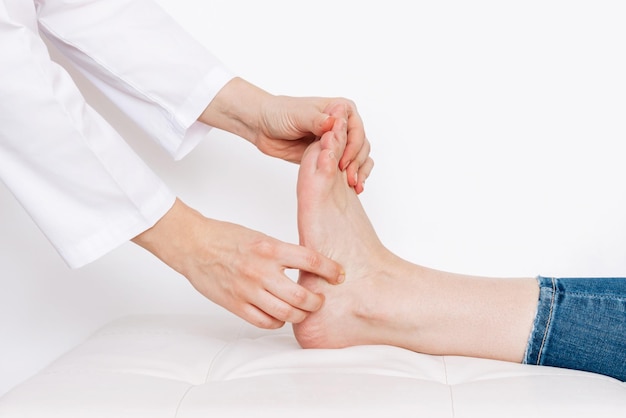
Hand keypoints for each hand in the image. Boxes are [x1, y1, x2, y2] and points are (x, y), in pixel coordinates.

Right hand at [132, 199, 344, 328]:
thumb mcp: (261, 237)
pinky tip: (280, 315)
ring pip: (286, 314)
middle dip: (318, 301)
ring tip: (303, 310)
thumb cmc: (225, 238)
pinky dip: (278, 321)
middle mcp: (261, 271)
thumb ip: (283, 252)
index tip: (339, 275)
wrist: (194, 245)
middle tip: (320, 299)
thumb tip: (308, 266)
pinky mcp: (236, 305)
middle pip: (302, 297)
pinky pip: (265, 322)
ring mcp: (248, 291)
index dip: (330, 270)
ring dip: (300, 315)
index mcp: (270, 249)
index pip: (311, 260)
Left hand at [256, 97, 373, 193]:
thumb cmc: (280, 114)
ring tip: (353, 185)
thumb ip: (317, 120)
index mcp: (340, 109)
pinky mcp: (330, 154)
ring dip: (358, 171)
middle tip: (349, 178)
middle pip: (361, 145)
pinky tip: (351, 186)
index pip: (357, 130)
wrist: (264, 127)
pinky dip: (351, 175)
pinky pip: (347, 165)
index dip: (353, 147)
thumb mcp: (298, 115)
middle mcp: (342, 124)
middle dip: (357, 162)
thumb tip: (333, 122)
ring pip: (358, 157)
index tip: (343, 162)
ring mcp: (337, 140)